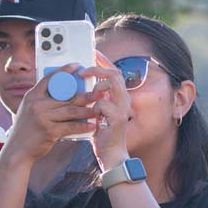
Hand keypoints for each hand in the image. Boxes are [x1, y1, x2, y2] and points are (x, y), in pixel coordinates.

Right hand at [3, 66, 97, 165]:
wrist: (18, 149)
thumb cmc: (26, 129)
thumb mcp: (29, 110)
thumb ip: (42, 100)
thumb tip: (62, 92)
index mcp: (32, 96)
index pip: (49, 79)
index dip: (63, 71)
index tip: (76, 66)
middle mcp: (36, 104)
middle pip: (65, 95)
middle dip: (84, 94)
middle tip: (98, 92)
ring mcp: (42, 117)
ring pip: (71, 110)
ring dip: (87, 110)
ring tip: (98, 109)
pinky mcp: (49, 131)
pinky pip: (71, 126)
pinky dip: (83, 126)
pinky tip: (92, 125)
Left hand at [79, 53, 131, 169]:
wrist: (111, 154)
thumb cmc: (103, 134)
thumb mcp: (99, 112)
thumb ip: (97, 98)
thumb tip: (84, 85)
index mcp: (119, 97)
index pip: (114, 72)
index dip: (104, 61)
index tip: (93, 53)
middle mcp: (124, 100)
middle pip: (114, 74)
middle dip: (98, 68)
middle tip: (83, 69)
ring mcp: (123, 109)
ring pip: (111, 85)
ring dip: (97, 88)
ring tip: (90, 99)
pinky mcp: (118, 119)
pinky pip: (103, 104)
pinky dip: (94, 108)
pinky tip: (94, 118)